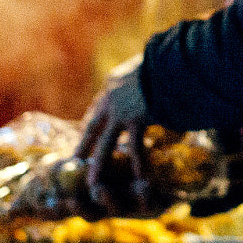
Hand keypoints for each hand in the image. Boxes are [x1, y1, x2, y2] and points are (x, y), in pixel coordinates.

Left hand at [76, 56, 150, 213]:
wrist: (167, 60)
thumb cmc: (164, 60)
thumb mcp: (146, 66)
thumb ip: (145, 79)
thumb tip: (155, 82)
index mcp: (113, 84)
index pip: (99, 107)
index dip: (92, 121)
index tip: (86, 132)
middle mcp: (112, 98)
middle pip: (94, 127)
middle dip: (84, 145)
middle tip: (75, 160)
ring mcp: (122, 110)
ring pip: (106, 142)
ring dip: (100, 163)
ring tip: (93, 182)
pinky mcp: (136, 119)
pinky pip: (135, 145)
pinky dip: (138, 161)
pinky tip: (139, 176)